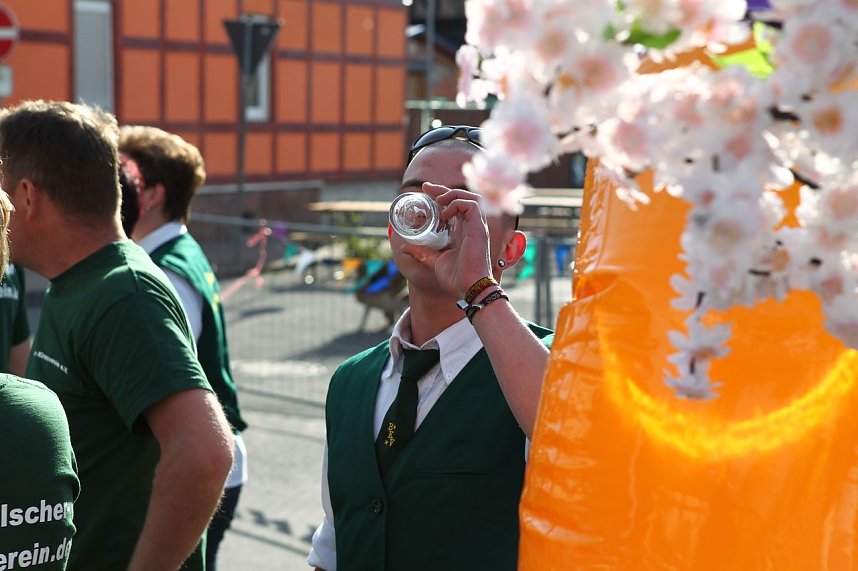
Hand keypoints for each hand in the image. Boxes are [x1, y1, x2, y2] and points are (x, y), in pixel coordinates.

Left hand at [400, 182, 493, 298]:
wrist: (469, 288)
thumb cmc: (456, 278)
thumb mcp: (434, 261)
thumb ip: (422, 253)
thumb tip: (404, 248)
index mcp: (464, 231)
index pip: (456, 205)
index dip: (442, 195)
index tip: (426, 191)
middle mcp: (472, 226)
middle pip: (463, 197)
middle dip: (444, 189)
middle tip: (426, 188)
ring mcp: (477, 226)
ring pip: (470, 197)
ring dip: (452, 194)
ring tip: (438, 200)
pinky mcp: (479, 228)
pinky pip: (472, 205)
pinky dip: (457, 204)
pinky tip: (445, 213)